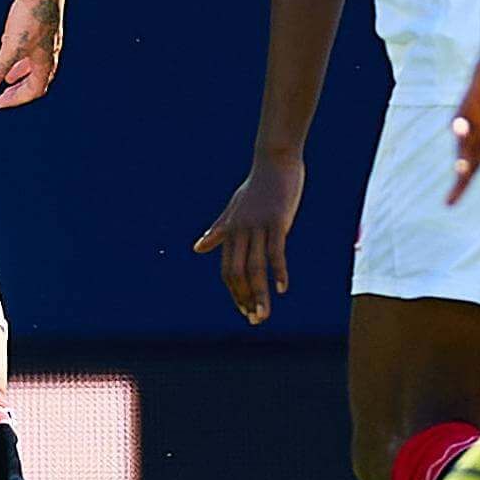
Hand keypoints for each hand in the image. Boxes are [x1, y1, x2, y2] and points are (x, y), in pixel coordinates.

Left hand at [0, 0, 61, 108]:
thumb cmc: (30, 19)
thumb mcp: (10, 47)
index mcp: (45, 61)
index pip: (35, 89)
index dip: (18, 98)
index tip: (0, 102)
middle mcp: (50, 52)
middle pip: (38, 78)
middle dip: (20, 88)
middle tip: (5, 94)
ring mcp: (47, 37)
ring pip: (35, 61)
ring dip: (20, 71)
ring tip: (8, 76)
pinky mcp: (42, 24)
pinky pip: (32, 46)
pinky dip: (20, 54)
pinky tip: (9, 47)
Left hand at [195, 154, 305, 324]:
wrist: (274, 159)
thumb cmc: (257, 186)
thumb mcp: (234, 209)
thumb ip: (217, 231)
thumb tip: (197, 248)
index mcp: (231, 231)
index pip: (227, 271)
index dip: (234, 293)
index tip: (245, 311)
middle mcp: (240, 231)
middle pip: (237, 273)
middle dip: (245, 299)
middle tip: (254, 321)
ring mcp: (258, 226)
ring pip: (255, 267)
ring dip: (259, 294)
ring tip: (263, 316)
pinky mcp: (276, 220)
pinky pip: (275, 251)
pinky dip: (278, 272)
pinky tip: (282, 289)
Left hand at [448, 39, 479, 205]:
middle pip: (476, 167)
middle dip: (463, 184)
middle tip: (451, 202)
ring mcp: (479, 123)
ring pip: (463, 151)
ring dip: (457, 161)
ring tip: (457, 171)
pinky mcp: (466, 107)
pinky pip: (460, 124)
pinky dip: (459, 129)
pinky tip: (460, 129)